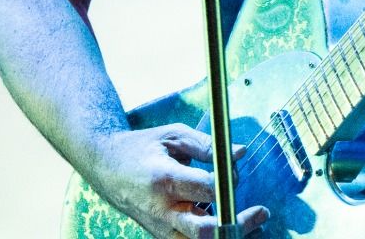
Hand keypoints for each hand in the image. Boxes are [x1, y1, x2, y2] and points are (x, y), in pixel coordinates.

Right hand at [89, 124, 266, 238]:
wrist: (104, 165)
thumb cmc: (141, 147)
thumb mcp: (173, 135)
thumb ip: (208, 145)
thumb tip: (241, 152)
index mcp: (164, 180)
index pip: (207, 189)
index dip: (229, 182)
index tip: (234, 172)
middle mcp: (161, 209)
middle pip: (204, 230)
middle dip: (237, 223)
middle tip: (260, 212)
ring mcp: (160, 226)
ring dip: (229, 236)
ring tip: (256, 225)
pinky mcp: (160, 234)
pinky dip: (214, 237)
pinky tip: (237, 229)